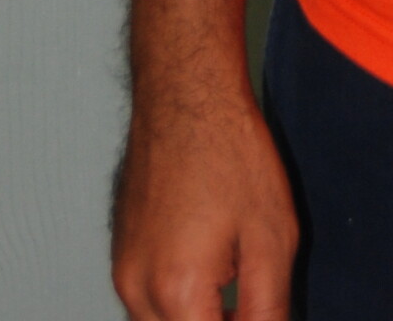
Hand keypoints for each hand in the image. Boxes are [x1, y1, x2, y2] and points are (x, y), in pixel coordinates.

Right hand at [111, 89, 300, 320]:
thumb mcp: (272, 236)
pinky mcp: (120, 255)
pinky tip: (214, 269)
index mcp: (177, 291)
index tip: (261, 316)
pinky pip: (147, 304)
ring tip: (235, 282)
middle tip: (252, 308)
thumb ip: (268, 308)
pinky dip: (180, 304)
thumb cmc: (230, 152)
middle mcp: (137, 290)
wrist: (185, 94)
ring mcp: (122, 272)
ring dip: (196, 319)